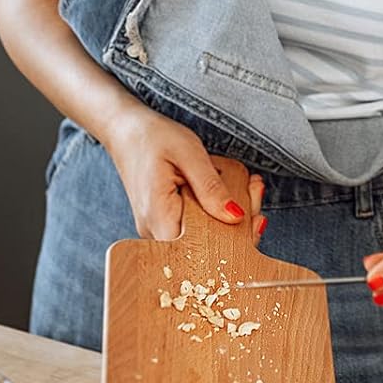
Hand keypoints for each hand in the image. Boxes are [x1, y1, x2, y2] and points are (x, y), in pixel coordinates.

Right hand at [104, 105, 265, 242]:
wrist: (126, 131)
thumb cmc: (153, 138)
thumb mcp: (189, 154)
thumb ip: (211, 187)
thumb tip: (236, 217)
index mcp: (158, 216)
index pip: (195, 252)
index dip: (229, 243)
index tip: (253, 220)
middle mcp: (154, 230)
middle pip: (204, 246)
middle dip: (239, 224)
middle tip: (256, 191)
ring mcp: (158, 228)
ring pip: (203, 236)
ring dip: (231, 215)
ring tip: (250, 185)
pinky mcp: (165, 222)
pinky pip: (196, 225)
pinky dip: (217, 210)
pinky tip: (233, 191)